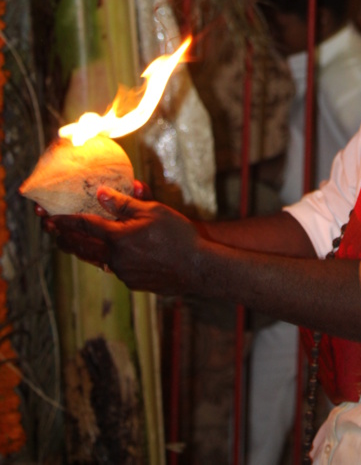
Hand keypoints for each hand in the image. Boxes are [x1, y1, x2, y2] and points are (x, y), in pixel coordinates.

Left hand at [44, 187, 201, 295]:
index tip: (48, 218)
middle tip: (51, 231)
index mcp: (117, 237)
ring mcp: (122, 273)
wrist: (196, 267)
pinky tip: (109, 254)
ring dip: (81, 250)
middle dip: (64, 237)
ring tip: (71, 243)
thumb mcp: (152, 211)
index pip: (84, 226)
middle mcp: (114, 258)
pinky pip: (113, 268)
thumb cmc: (177, 234)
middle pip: (82, 247)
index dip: (65, 221)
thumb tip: (101, 194)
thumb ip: (124, 203)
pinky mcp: (132, 282)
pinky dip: (105, 259)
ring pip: (95, 259)